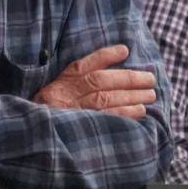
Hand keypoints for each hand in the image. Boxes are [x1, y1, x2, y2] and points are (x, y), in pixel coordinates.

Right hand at [33, 44, 156, 118]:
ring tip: (150, 95)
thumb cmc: (50, 114)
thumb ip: (75, 84)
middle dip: (127, 78)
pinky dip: (125, 114)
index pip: (83, 66)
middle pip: (99, 81)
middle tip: (149, 78)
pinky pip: (107, 119)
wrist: (37, 137)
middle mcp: (66, 95)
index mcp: (60, 84)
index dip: (104, 56)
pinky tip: (140, 111)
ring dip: (131, 96)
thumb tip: (111, 67)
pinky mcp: (82, 129)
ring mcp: (74, 112)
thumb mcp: (55, 93)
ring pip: (105, 99)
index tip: (124, 50)